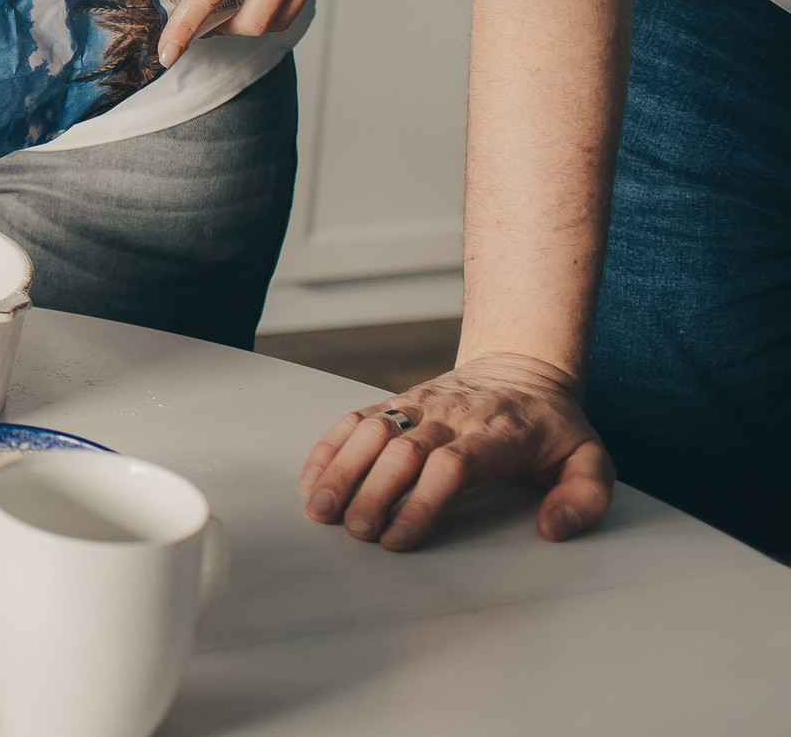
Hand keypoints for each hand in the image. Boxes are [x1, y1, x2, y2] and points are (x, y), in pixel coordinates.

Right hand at [296, 354, 613, 550]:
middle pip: (404, 451)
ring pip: (372, 432)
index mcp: (497, 434)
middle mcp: (451, 416)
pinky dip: (329, 448)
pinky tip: (312, 479)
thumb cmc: (553, 426)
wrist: (521, 366)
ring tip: (320, 509)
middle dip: (374, 492)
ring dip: (342, 470)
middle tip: (355, 531)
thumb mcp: (591, 460)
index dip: (422, 501)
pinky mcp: (397, 402)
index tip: (400, 538)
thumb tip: (551, 529)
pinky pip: (355, 419)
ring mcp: (419, 405)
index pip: (452, 464)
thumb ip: (584, 498)